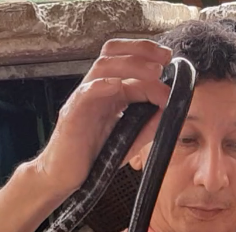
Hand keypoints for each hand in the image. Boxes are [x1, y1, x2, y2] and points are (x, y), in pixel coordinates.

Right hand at [32, 39, 171, 198]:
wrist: (63, 178)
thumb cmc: (92, 159)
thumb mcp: (128, 141)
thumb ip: (148, 126)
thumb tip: (171, 112)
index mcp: (109, 94)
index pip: (129, 65)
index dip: (152, 63)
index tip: (172, 68)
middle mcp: (96, 92)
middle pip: (113, 54)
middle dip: (141, 49)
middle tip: (164, 57)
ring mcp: (83, 101)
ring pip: (102, 67)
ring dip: (131, 65)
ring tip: (154, 72)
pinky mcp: (72, 116)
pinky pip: (85, 94)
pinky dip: (101, 86)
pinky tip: (118, 86)